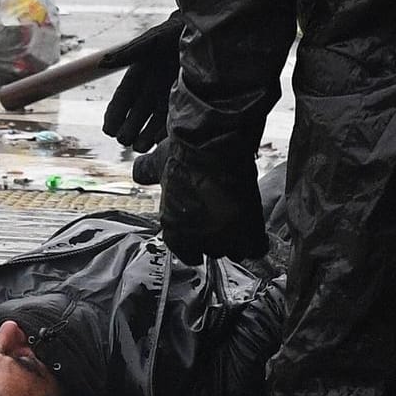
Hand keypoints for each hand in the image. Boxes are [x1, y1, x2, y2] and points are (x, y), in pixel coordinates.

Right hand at [101, 12, 185, 152]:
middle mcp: (152, 88)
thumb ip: (130, 52)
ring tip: (140, 147)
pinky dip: (167, 132)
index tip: (108, 129)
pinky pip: (174, 119)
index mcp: (139, 74)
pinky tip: (162, 142)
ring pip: (154, 121)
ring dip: (146, 135)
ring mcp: (168, 95)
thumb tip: (102, 63)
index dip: (114, 114)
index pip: (122, 99)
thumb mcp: (152, 40)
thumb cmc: (175, 31)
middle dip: (129, 129)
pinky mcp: (186, 99)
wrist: (206, 31)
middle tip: (124, 140)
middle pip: (136, 114)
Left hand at [147, 141, 266, 263]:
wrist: (213, 143)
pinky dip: (256, 239)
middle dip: (217, 236)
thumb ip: (146, 173)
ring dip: (237, 238)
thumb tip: (138, 174)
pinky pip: (256, 248)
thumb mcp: (160, 163)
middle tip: (223, 216)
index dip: (196, 239)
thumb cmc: (184, 152)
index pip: (187, 252)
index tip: (203, 226)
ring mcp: (224, 239)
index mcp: (173, 231)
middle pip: (212, 250)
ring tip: (238, 217)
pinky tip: (253, 224)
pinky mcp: (248, 233)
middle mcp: (196, 240)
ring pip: (235, 251)